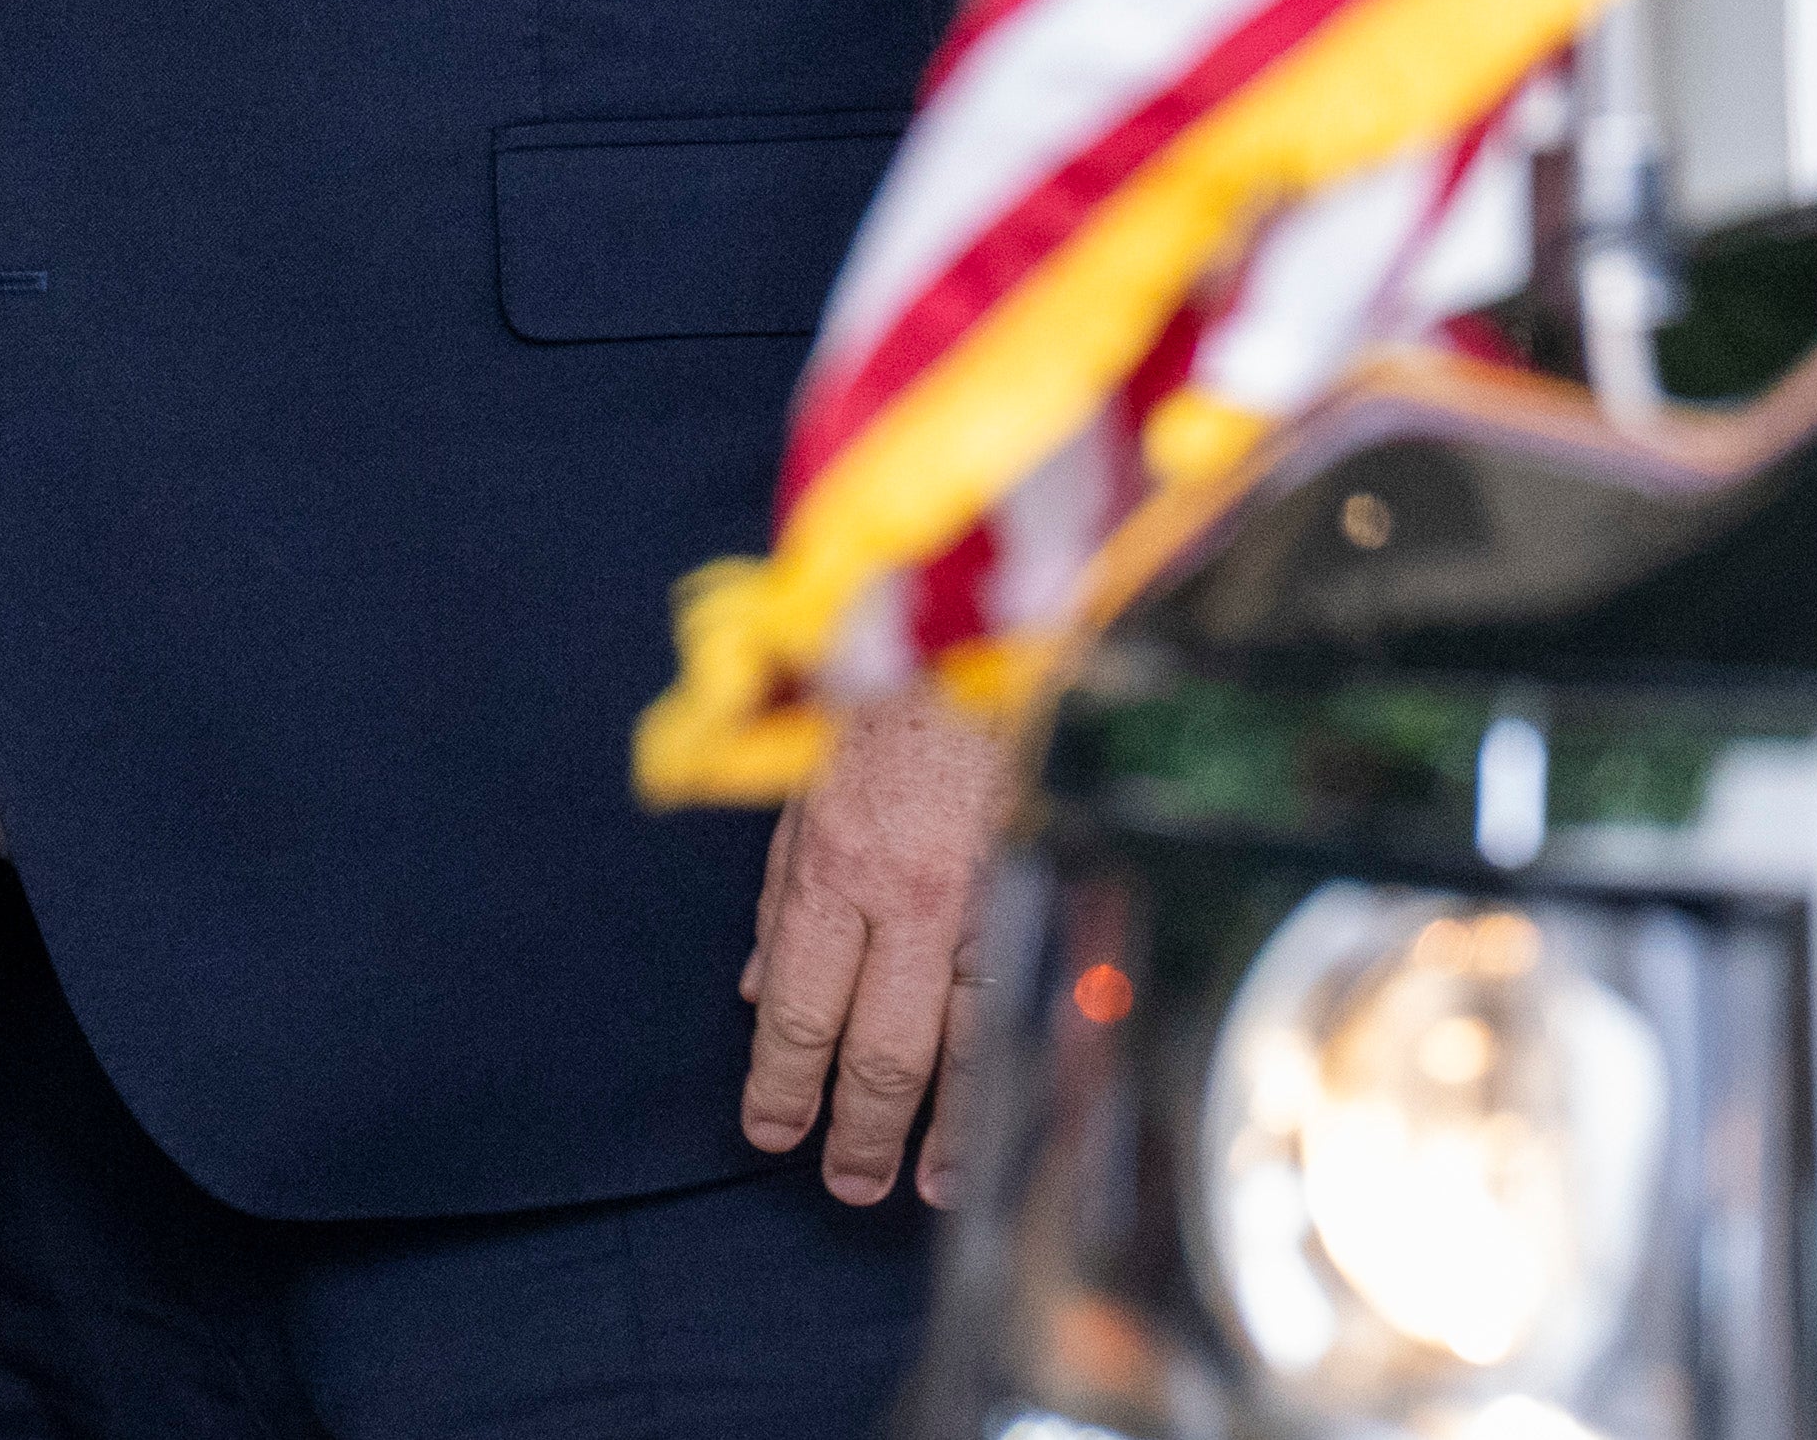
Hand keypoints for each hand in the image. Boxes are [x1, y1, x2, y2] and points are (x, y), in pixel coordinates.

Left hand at [739, 680, 1013, 1204]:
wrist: (995, 630)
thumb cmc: (889, 705)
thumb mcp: (807, 787)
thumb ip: (783, 901)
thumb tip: (757, 994)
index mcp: (836, 863)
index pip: (801, 1009)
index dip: (783, 1081)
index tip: (770, 1129)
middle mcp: (914, 896)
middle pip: (881, 1050)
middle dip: (859, 1129)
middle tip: (845, 1182)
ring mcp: (995, 900)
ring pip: (968, 1047)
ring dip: (947, 1130)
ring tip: (924, 1187)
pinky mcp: (1060, 894)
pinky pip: (1037, 1009)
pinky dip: (1022, 1075)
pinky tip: (1014, 1121)